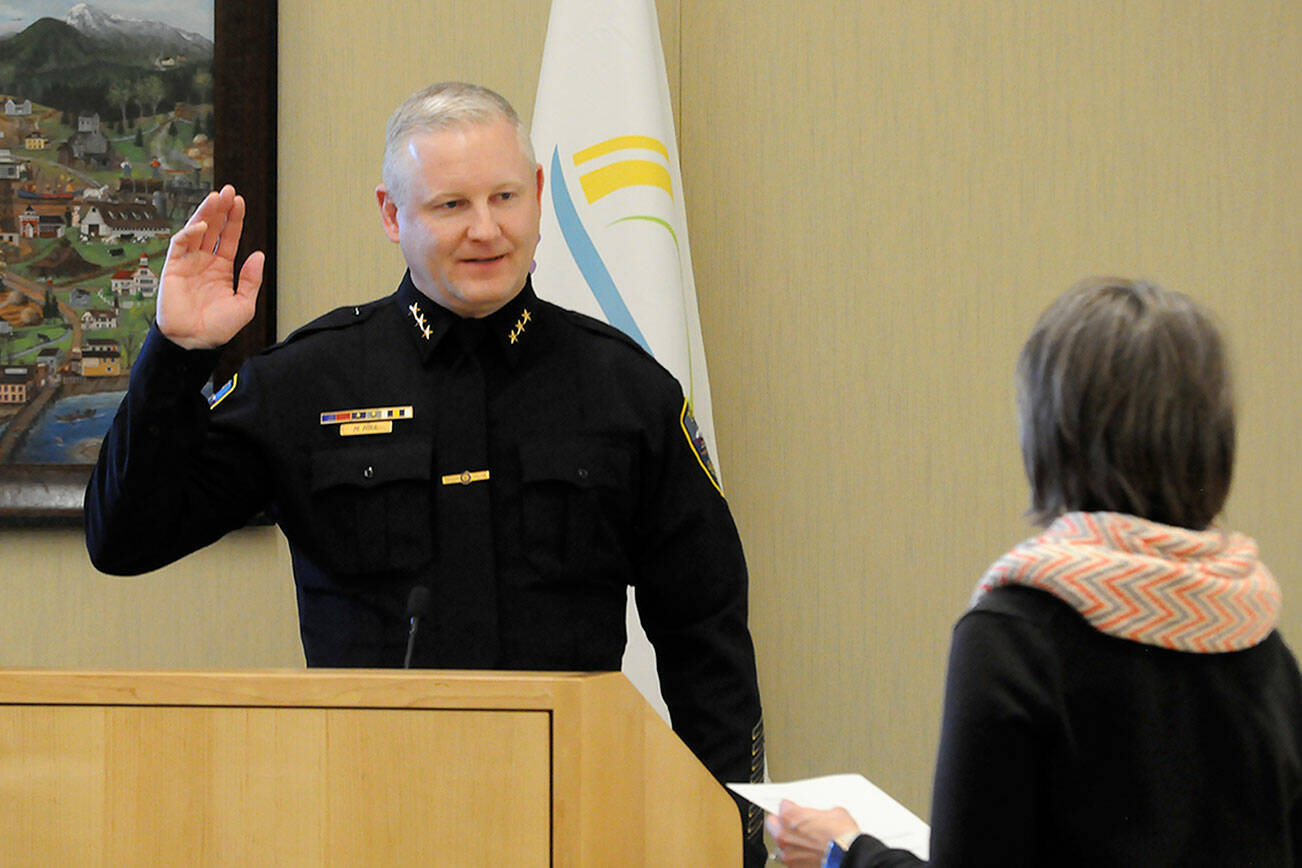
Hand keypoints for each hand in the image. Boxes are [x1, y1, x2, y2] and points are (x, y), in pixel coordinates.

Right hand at [156, 184, 264, 349]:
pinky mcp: (173, 268)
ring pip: (196, 231)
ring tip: (216, 197)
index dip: (234, 219)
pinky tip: (202, 226)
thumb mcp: (245, 304)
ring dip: (205, 214)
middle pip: (213, 229)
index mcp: (221, 269)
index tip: (240, 202)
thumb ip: (251, 279)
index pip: (229, 238)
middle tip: (228, 191)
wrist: (195, 342)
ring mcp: (188, 263)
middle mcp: (204, 262)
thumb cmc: (218, 328)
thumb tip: (258, 254)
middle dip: (220, 209)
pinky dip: (189, 233)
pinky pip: (180, 245)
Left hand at [766, 799, 859, 867]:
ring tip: (804, 840)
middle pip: (773, 824)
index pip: (782, 806)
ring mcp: (788, 853)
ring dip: (789, 840)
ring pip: (780, 843)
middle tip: (794, 823)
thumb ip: (819, 812)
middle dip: (782, 822)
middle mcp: (784, 835)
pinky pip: (790, 857)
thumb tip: (822, 816)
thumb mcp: (834, 812)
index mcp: (790, 816)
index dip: (791, 807)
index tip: (796, 809)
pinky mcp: (794, 867)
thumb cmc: (842, 836)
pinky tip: (808, 852)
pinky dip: (797, 854)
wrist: (849, 857)